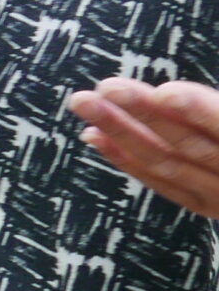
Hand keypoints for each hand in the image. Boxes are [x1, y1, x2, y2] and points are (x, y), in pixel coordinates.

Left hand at [69, 78, 218, 216]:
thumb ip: (215, 111)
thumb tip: (171, 93)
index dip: (200, 110)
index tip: (164, 92)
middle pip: (190, 145)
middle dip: (146, 114)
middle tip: (107, 87)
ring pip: (167, 162)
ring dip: (122, 132)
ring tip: (84, 103)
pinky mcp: (204, 204)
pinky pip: (160, 181)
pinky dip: (125, 158)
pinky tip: (93, 135)